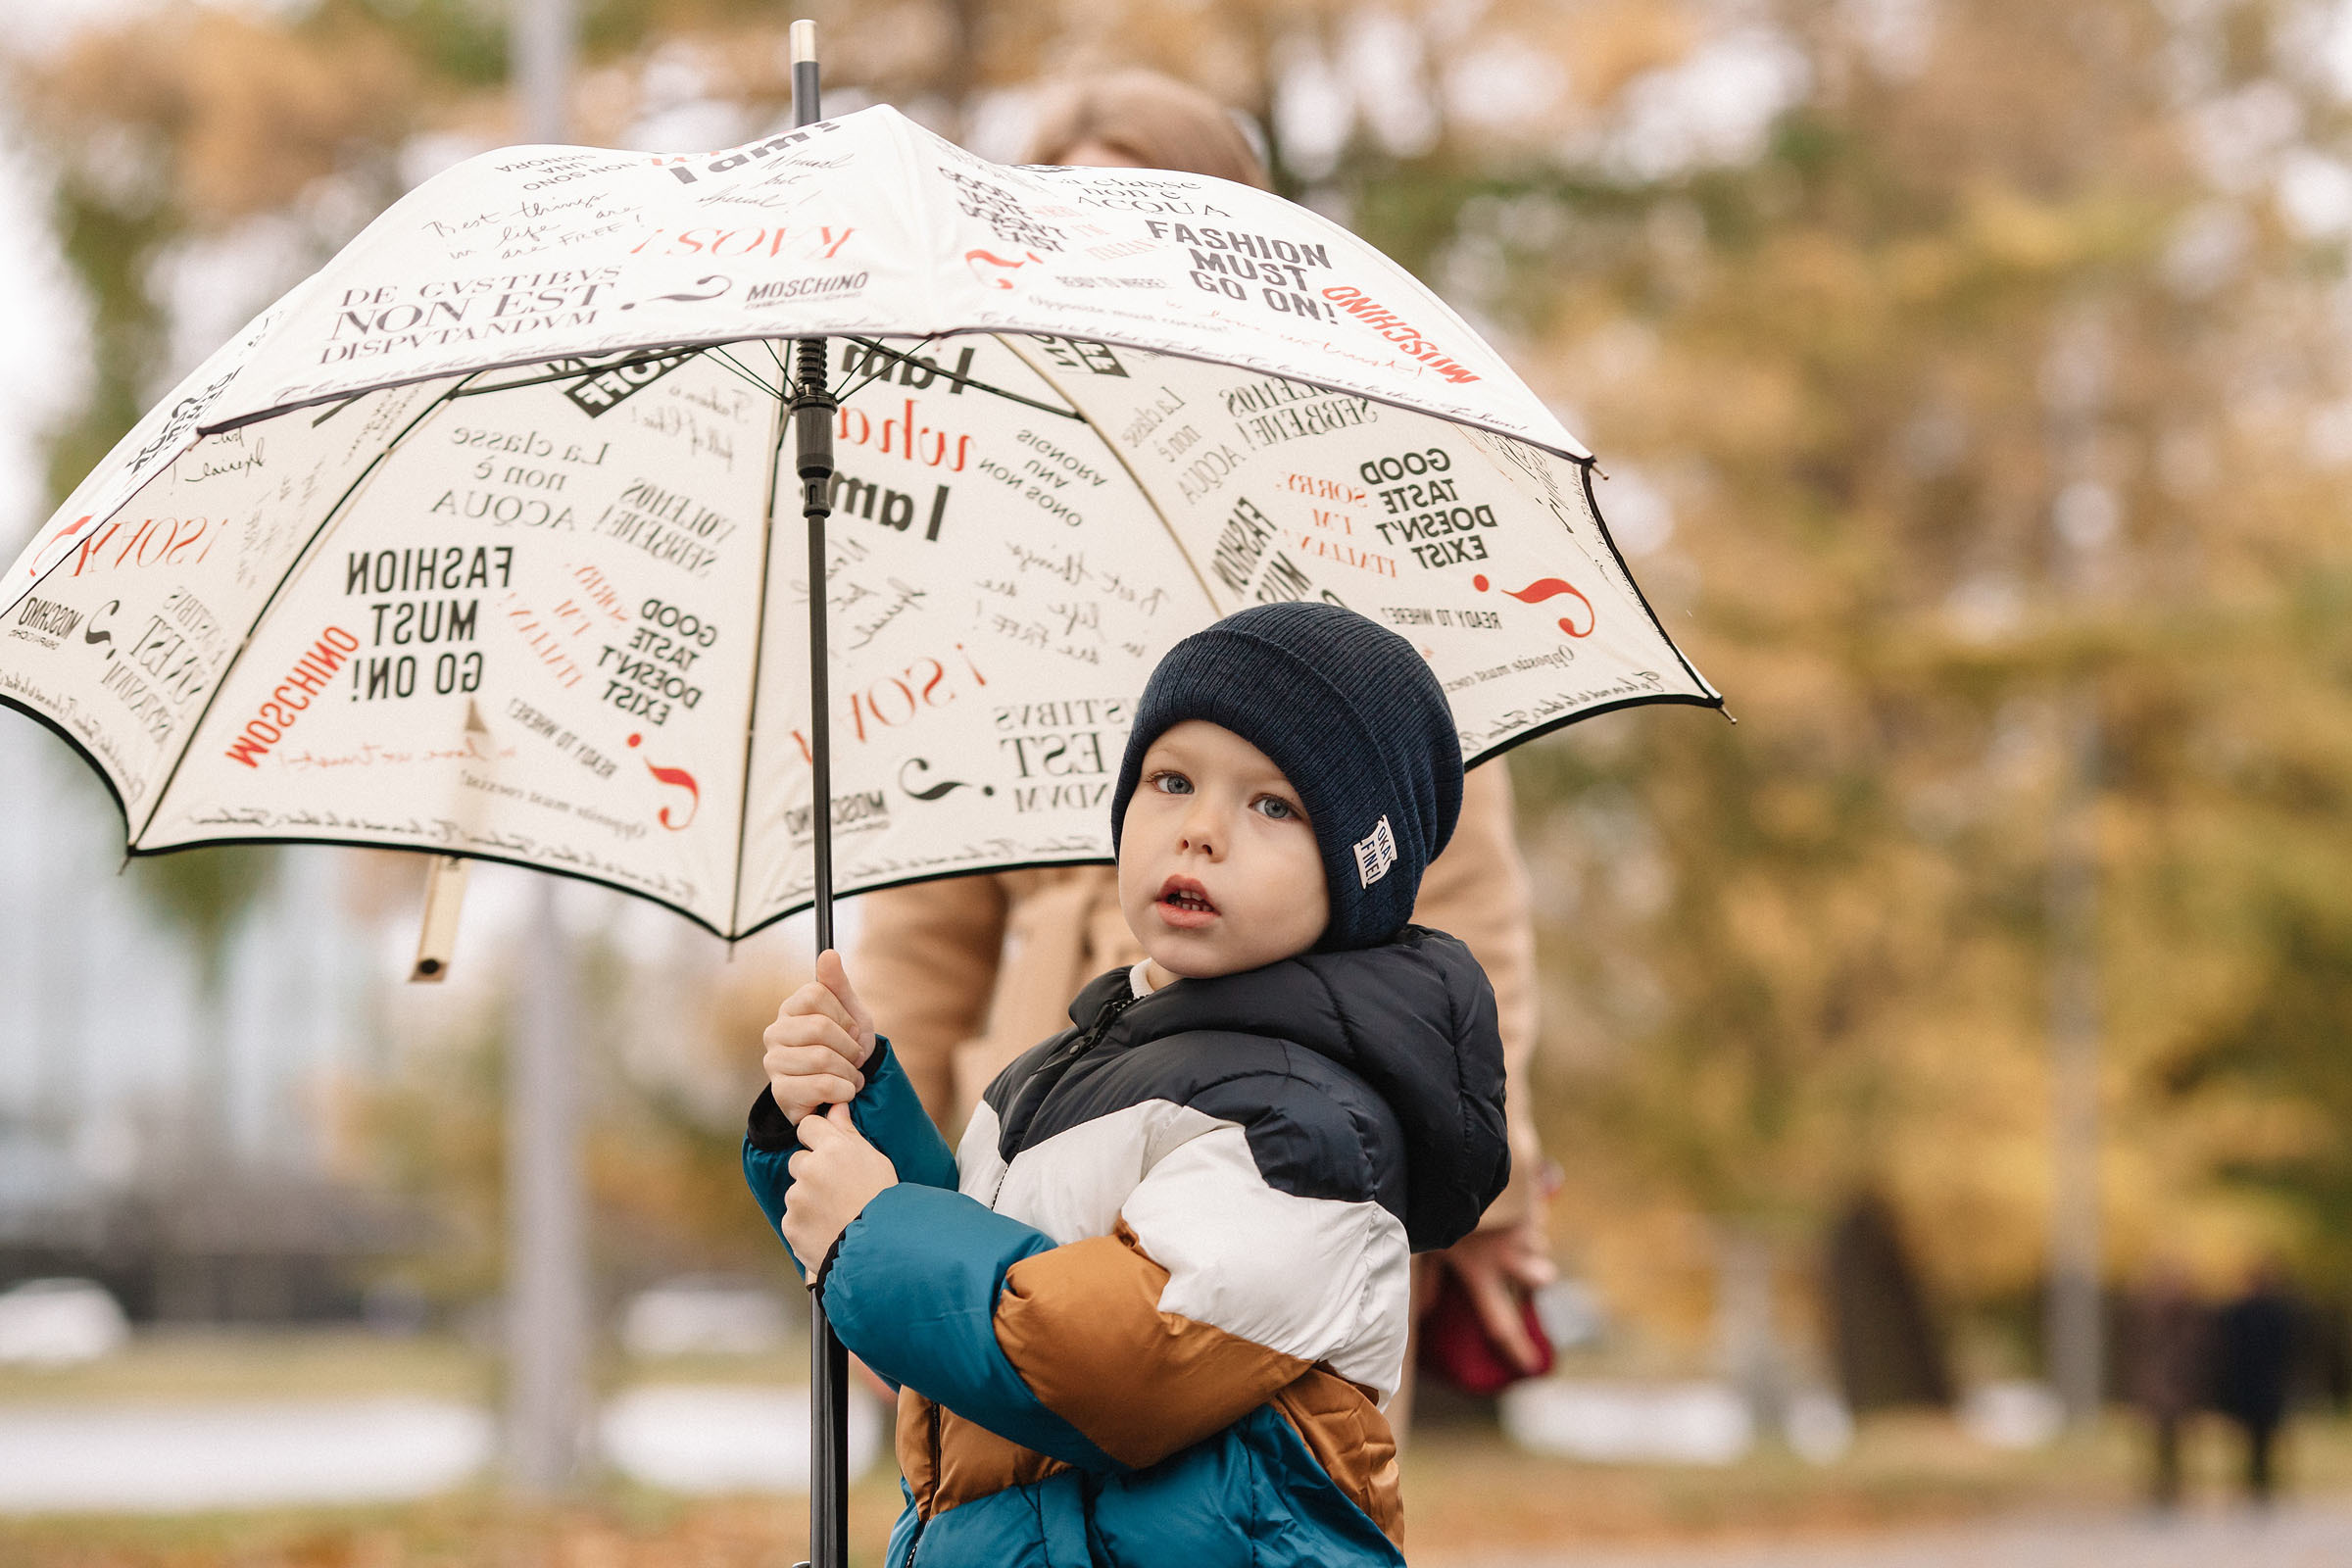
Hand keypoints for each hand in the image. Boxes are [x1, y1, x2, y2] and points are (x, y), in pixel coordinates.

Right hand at [762, 949, 877, 1124]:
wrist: (844, 1092)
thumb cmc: (845, 1049)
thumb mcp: (851, 1014)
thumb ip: (838, 985)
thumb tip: (828, 954)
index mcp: (790, 1009)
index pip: (816, 994)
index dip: (844, 1015)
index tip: (851, 1031)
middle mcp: (774, 1033)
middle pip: (820, 1027)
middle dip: (849, 1047)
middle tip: (855, 1059)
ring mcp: (774, 1063)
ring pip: (822, 1058)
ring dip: (850, 1072)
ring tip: (851, 1078)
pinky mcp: (781, 1093)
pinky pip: (822, 1086)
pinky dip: (843, 1091)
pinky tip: (843, 1093)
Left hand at [781, 1103, 897, 1269]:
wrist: (882, 1248)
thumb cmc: (884, 1199)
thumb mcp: (874, 1160)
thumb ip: (848, 1132)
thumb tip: (836, 1106)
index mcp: (832, 1148)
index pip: (808, 1126)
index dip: (817, 1138)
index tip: (828, 1151)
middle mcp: (810, 1169)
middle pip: (799, 1161)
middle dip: (812, 1172)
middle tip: (838, 1190)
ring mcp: (797, 1199)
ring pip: (796, 1193)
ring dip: (809, 1200)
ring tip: (837, 1215)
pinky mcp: (790, 1225)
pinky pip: (794, 1220)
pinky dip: (807, 1225)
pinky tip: (829, 1231)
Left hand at [1438, 1214, 1557, 1374]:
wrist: (1470, 1159)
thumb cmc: (1442, 1204)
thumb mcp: (1429, 1243)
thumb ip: (1429, 1279)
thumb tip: (1425, 1312)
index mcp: (1484, 1272)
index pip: (1502, 1323)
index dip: (1516, 1349)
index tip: (1530, 1367)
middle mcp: (1512, 1256)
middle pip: (1539, 1280)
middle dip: (1539, 1279)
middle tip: (1536, 1275)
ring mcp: (1528, 1229)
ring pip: (1539, 1244)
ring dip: (1531, 1241)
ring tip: (1515, 1229)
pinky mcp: (1534, 1201)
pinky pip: (1537, 1212)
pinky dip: (1530, 1210)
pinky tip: (1516, 1198)